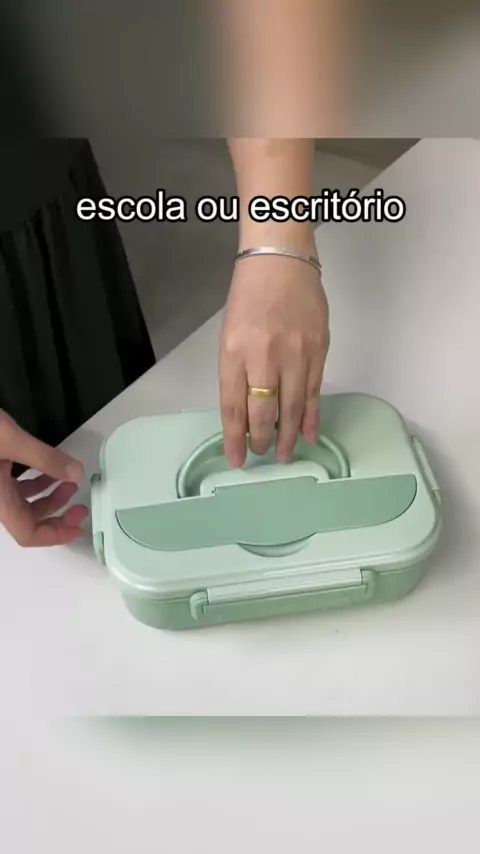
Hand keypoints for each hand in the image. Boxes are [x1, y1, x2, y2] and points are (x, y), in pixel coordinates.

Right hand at [0, 410, 87, 545]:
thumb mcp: (10, 440)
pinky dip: (37, 483)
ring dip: (49, 497)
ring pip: (24, 505)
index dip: (54, 536)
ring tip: (69, 481)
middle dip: (57, 515)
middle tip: (80, 504)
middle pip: (28, 521)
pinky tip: (50, 470)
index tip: (78, 527)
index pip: (27, 534)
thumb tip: (76, 473)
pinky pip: (16, 488)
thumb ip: (45, 458)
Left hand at [219, 254, 328, 466]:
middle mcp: (265, 355)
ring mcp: (295, 353)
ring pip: (292, 407)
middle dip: (261, 440)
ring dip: (287, 436)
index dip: (234, 438)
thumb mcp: (230, 336)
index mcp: (235, 352)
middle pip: (263, 413)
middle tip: (261, 454)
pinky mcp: (319, 350)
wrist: (281, 262)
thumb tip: (246, 413)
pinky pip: (314, 392)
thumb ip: (238, 374)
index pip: (233, 406)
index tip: (236, 459)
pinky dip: (310, 416)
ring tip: (282, 455)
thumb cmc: (250, 296)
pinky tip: (307, 434)